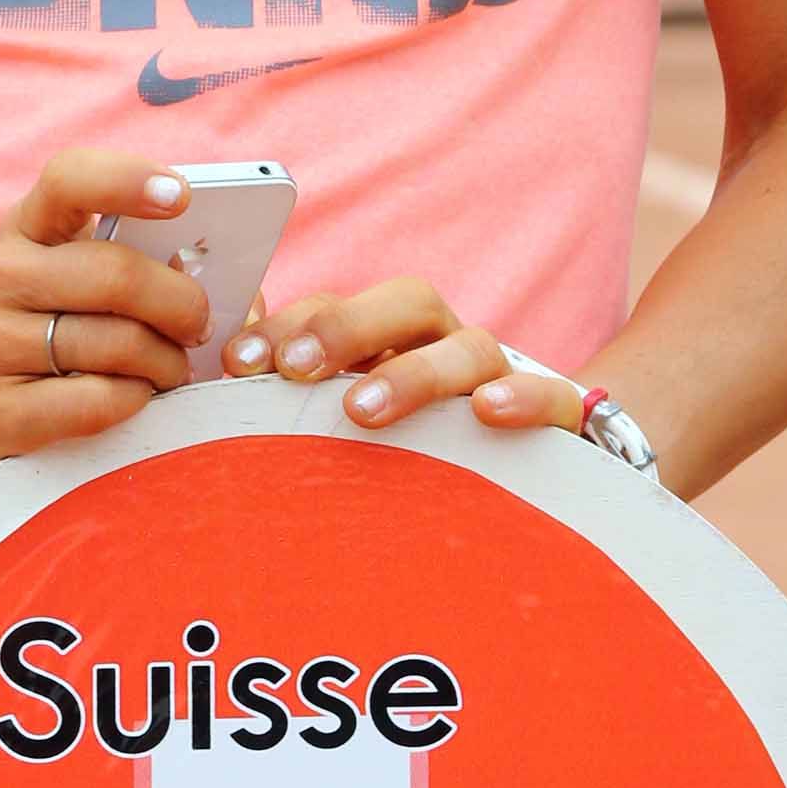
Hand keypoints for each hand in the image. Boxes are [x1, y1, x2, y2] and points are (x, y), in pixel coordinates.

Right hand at [0, 149, 213, 502]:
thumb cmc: (18, 339)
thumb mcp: (51, 285)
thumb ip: (124, 269)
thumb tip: (234, 290)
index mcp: (20, 231)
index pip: (69, 180)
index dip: (129, 180)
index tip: (181, 196)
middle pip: (113, 274)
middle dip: (182, 302)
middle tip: (201, 325)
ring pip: (114, 343)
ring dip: (166, 362)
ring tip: (173, 371)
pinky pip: (94, 401)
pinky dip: (134, 401)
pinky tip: (136, 400)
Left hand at [222, 276, 581, 436]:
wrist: (529, 485)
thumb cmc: (415, 450)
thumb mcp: (350, 418)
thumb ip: (300, 387)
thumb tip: (229, 363)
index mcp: (393, 339)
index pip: (339, 306)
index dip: (288, 325)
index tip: (240, 363)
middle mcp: (447, 345)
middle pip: (408, 303)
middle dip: (346, 327)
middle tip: (294, 369)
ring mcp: (504, 378)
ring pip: (471, 348)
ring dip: (415, 373)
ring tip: (363, 408)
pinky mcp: (557, 417)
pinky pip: (551, 396)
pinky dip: (522, 399)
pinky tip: (488, 414)